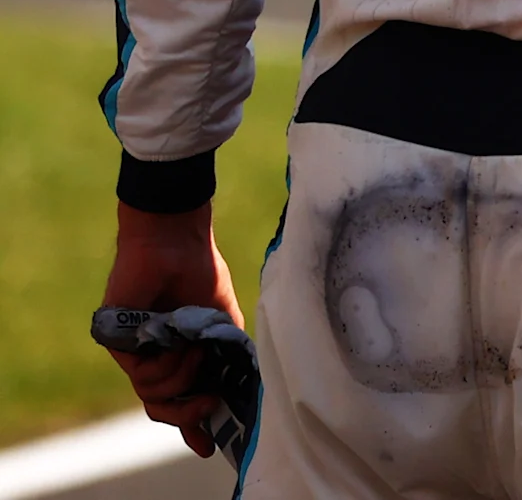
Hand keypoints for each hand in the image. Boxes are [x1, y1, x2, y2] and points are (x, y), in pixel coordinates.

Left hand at [100, 203, 240, 456]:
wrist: (178, 244)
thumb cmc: (202, 275)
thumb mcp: (224, 325)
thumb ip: (227, 358)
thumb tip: (234, 392)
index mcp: (179, 353)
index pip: (181, 398)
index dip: (194, 425)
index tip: (209, 447)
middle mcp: (155, 357)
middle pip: (161, 407)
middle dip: (188, 415)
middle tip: (209, 405)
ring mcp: (135, 351)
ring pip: (154, 395)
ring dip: (184, 376)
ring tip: (196, 348)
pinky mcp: (118, 342)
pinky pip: (143, 376)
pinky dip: (168, 364)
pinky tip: (178, 340)